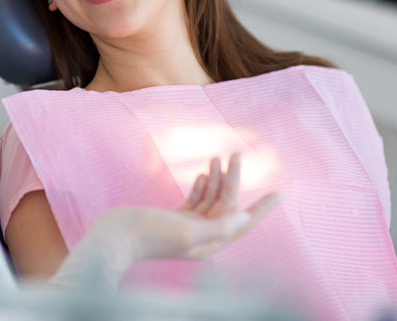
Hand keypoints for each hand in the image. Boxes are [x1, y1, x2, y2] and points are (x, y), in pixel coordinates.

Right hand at [120, 152, 280, 259]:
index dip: (262, 208)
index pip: (242, 223)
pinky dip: (201, 186)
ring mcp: (188, 227)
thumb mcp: (187, 231)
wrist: (116, 236)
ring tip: (220, 157)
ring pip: (210, 199)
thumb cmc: (150, 235)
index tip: (280, 193)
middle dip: (233, 180)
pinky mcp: (175, 218)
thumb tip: (245, 219)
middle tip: (238, 154)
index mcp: (209, 243)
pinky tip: (204, 173)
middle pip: (226, 205)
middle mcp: (202, 236)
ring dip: (217, 179)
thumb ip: (217, 226)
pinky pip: (195, 201)